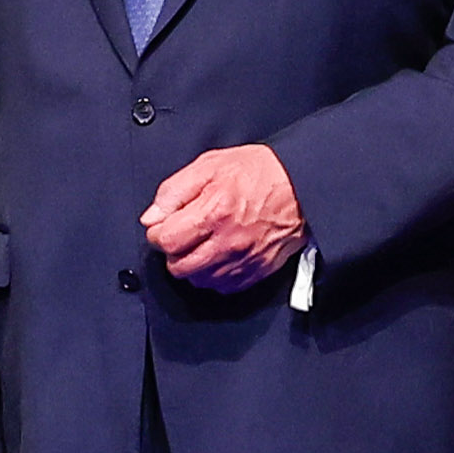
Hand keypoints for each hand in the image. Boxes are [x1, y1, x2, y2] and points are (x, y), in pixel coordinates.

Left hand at [139, 143, 308, 293]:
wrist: (302, 186)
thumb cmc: (259, 172)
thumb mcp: (210, 165)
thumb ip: (174, 191)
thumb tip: (151, 217)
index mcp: (214, 212)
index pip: (166, 240)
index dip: (158, 233)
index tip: (164, 225)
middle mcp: (228, 242)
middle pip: (178, 266)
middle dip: (173, 252)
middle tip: (181, 235)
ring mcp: (243, 261)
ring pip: (198, 280)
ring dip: (192, 265)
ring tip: (200, 244)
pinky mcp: (255, 271)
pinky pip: (222, 287)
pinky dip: (213, 275)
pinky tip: (217, 255)